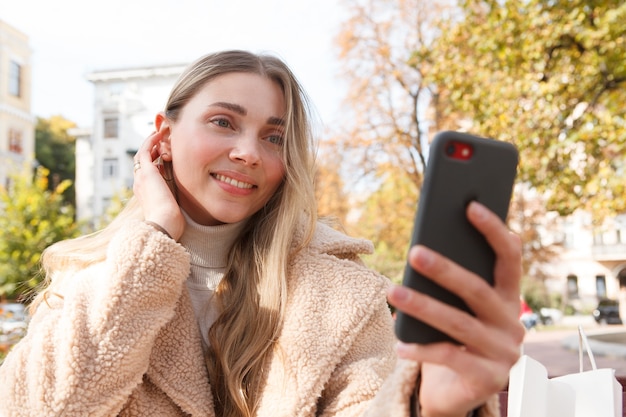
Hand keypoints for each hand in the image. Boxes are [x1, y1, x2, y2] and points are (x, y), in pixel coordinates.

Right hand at [133, 131, 184, 240]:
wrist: (163, 224)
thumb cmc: (170, 222)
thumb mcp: (171, 207)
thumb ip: (173, 199)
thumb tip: (182, 195)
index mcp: (145, 192)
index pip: (146, 172)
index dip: (153, 161)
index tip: (162, 155)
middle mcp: (140, 183)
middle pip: (142, 161)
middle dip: (150, 149)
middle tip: (159, 139)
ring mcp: (141, 177)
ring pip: (142, 154)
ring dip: (150, 142)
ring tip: (159, 133)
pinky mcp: (146, 172)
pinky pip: (145, 151)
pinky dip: (150, 142)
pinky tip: (159, 135)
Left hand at [387, 201, 524, 416]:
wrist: (456, 391)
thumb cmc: (453, 338)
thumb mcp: (458, 308)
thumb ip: (454, 282)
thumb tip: (424, 247)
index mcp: (508, 298)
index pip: (509, 258)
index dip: (493, 231)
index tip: (470, 206)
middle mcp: (513, 323)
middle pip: (479, 290)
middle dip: (446, 270)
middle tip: (415, 252)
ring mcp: (504, 353)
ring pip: (459, 323)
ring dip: (423, 306)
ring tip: (393, 292)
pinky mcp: (489, 379)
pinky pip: (449, 359)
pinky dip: (421, 349)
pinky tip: (399, 343)